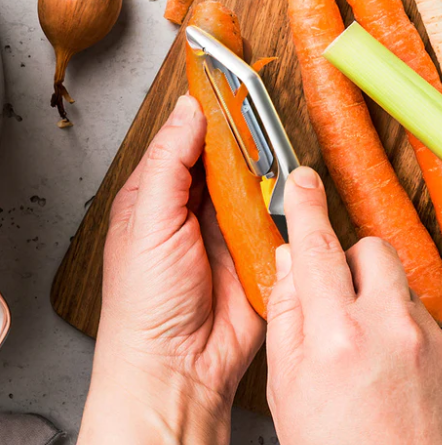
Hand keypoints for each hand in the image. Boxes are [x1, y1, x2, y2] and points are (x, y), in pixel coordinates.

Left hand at [97, 94, 264, 422]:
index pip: (187, 136)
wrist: (179, 369)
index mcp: (159, 194)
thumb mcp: (148, 220)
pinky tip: (292, 190)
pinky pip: (281, 217)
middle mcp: (196, 207)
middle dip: (247, 135)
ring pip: (258, 181)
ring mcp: (230, 229)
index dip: (207, 107)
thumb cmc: (146, 305)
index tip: (227, 74)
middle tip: (264, 107)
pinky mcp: (262, 252)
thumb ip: (171, 162)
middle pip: (228, 155)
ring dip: (269, 169)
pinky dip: (288, 204)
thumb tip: (190, 110)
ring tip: (279, 148)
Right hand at [266, 167, 441, 444]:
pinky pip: (424, 318)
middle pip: (370, 248)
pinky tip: (393, 376)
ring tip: (365, 350)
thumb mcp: (286, 394)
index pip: (317, 246)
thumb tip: (292, 264)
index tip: (303, 180)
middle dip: (349, 263)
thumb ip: (286, 318)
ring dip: (378, 297)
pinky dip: (404, 331)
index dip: (306, 204)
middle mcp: (389, 326)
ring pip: (399, 282)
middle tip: (335, 302)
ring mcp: (430, 339)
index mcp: (336, 335)